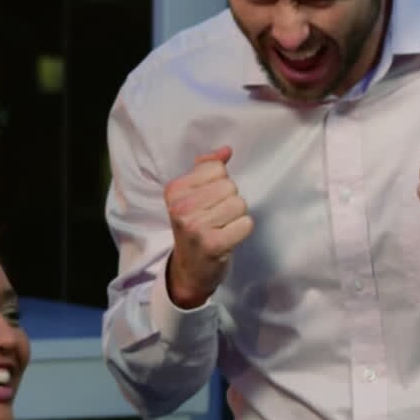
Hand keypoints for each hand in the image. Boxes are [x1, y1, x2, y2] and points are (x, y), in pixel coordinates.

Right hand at [164, 146, 253, 307]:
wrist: (189, 269)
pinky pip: (246, 223)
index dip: (220, 183)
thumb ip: (207, 168)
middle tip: (216, 217)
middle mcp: (181, 208)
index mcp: (174, 190)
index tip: (208, 201)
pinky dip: (242, 231)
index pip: (217, 169)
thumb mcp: (192, 195)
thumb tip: (226, 151)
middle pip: (230, 186)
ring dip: (236, 217)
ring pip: (239, 204)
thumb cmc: (194, 227)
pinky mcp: (213, 244)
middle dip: (229, 200)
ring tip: (222, 227)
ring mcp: (196, 227)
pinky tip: (228, 238)